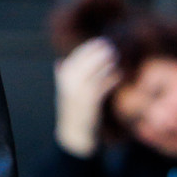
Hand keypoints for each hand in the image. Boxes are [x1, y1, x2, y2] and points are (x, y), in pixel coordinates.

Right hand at [54, 36, 118, 156]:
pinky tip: (118, 74)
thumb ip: (61, 77)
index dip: (89, 47)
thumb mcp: (64, 92)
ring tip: (116, 57)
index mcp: (63, 79)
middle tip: (111, 46)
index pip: (76, 56)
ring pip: (95, 73)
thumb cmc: (72, 110)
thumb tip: (58, 61)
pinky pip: (102, 87)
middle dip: (99, 52)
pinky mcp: (90, 103)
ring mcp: (79, 93)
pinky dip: (111, 79)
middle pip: (86, 62)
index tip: (100, 41)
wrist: (73, 134)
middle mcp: (69, 84)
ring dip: (107, 64)